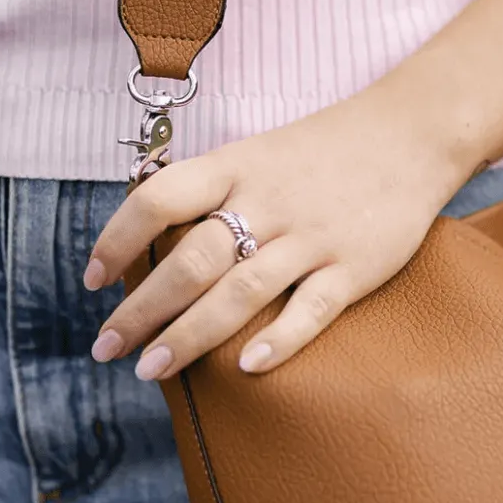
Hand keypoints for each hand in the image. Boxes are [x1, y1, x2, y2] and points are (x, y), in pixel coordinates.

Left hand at [83, 83, 474, 377]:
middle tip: (106, 348)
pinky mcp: (354, 266)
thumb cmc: (325, 150)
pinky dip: (280, 340)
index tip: (92, 281)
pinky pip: (312, 309)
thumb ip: (211, 192)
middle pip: (190, 261)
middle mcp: (268, 202)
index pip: (158, 200)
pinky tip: (247, 368)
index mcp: (236, 167)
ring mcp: (312, 237)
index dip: (116, 240)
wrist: (411, 133)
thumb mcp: (258, 152)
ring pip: (240, 292)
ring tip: (151, 369)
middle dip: (141, 310)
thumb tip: (151, 241)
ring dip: (189, 335)